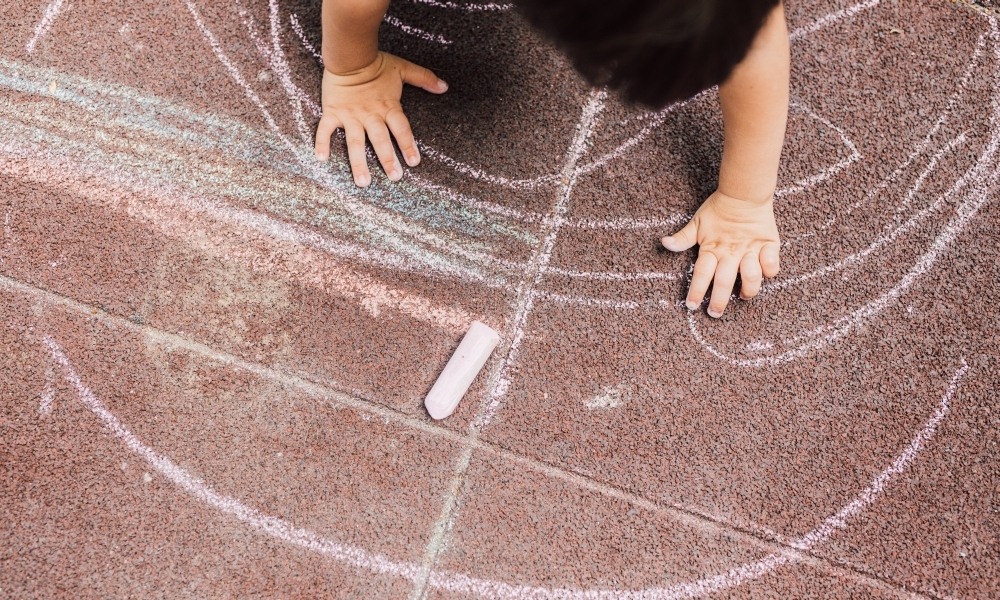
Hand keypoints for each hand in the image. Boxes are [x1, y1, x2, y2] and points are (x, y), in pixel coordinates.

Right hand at [314, 51, 447, 185]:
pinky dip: (322, 143)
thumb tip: (445, 87)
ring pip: (354, 142)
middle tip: (395, 178)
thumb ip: (424, 78)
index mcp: (388, 107)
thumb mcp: (403, 69)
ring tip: (363, 182)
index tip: (414, 162)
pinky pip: (325, 130)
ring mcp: (350, 115)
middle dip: (388, 159)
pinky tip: (322, 159)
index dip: (408, 145)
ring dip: (358, 163)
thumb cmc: (376, 63)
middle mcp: (370, 115)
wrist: (349, 54)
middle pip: (380, 140)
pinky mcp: (333, 112)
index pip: (401, 129)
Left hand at [662, 191, 779, 317]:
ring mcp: (751, 249)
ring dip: (748, 290)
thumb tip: (664, 243)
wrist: (744, 192)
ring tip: (743, 297)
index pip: (701, 274)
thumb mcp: (697, 223)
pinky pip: (772, 264)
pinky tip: (764, 276)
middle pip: (724, 281)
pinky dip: (769, 271)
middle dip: (718, 301)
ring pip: (751, 276)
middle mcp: (731, 251)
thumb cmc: (717, 209)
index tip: (691, 306)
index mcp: (712, 248)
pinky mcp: (769, 244)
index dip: (696, 291)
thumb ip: (682, 238)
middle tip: (714, 313)